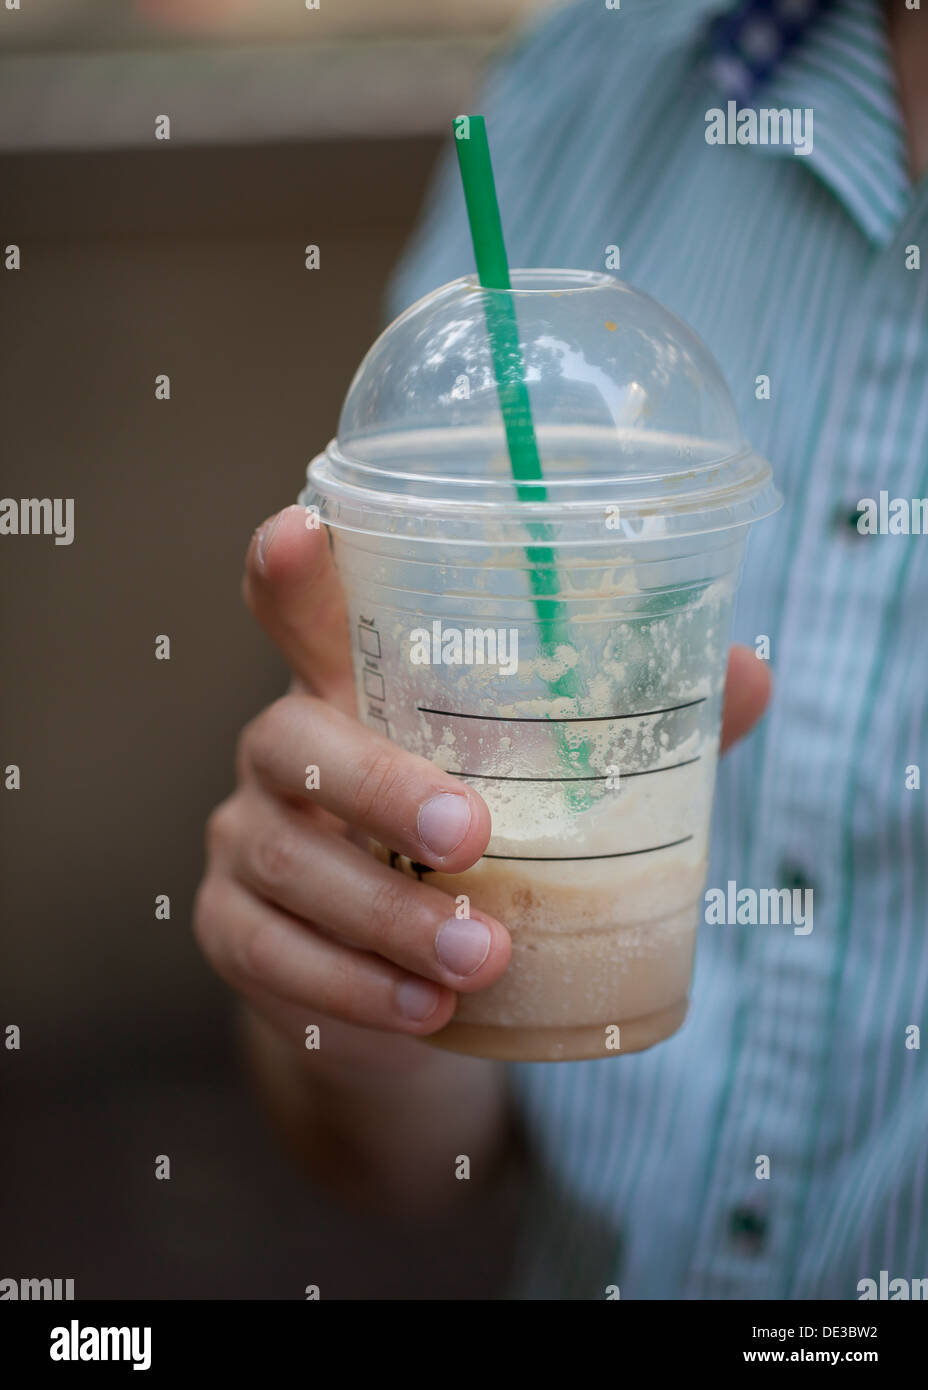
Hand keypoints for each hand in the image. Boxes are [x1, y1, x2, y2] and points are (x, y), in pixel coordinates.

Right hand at [194, 506, 771, 1074]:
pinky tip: (425, 1008)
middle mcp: (283, 753)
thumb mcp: (541, 790)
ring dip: (386, 914)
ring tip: (484, 957)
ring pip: (285, 864)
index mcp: (351, 691)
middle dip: (378, 785)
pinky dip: (351, 986)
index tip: (302, 533)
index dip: (286, 568)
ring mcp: (247, 843)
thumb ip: (631, 735)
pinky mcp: (233, 931)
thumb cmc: (474, 855)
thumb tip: (749, 671)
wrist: (400, 985)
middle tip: (471, 837)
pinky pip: (271, 955)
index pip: (298, 608)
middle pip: (290, 742)